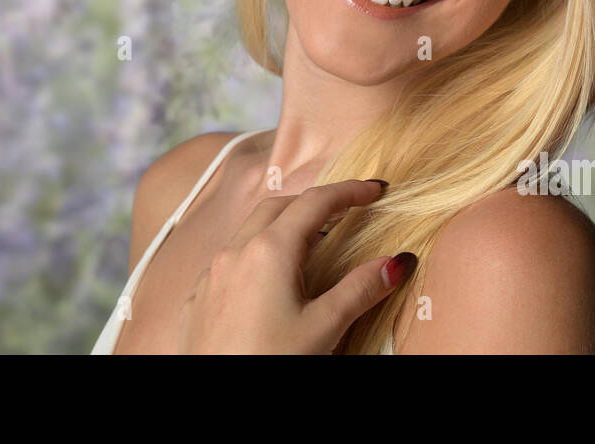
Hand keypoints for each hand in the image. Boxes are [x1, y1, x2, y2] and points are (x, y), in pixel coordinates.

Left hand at [177, 179, 416, 353]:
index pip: (315, 203)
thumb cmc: (269, 363)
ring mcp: (210, 276)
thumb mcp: (323, 328)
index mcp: (269, 251)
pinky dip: (254, 257)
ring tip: (310, 247)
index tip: (374, 189)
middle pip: (278, 208)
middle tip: (345, 214)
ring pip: (248, 233)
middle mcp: (234, 253)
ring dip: (281, 229)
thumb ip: (360, 289)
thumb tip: (397, 261)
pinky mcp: (197, 300)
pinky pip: (228, 262)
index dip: (348, 192)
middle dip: (313, 205)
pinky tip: (267, 284)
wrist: (216, 405)